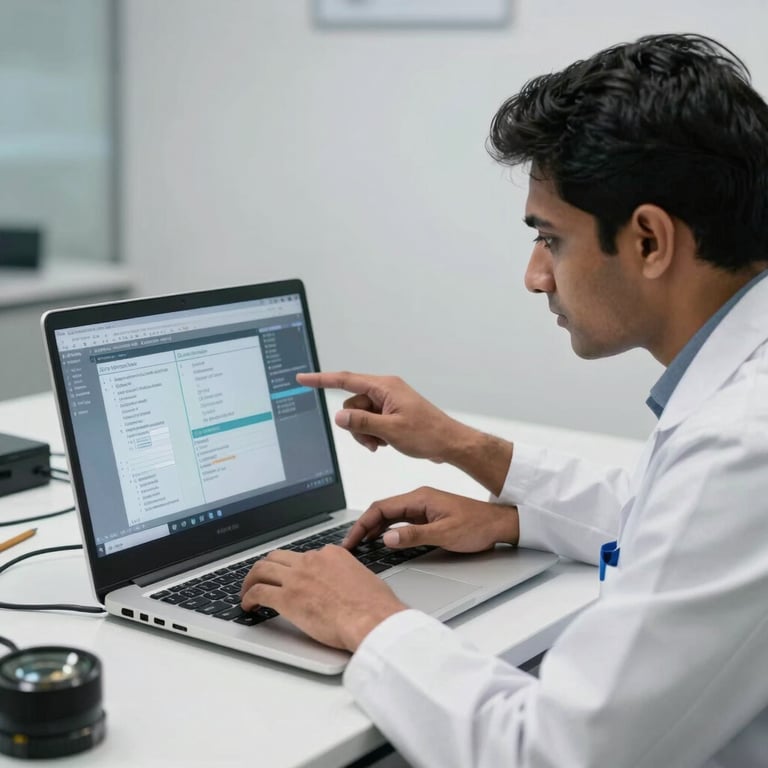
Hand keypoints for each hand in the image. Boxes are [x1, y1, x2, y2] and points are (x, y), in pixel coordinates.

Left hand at [239, 546, 406, 651]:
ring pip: (263, 569)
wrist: (372, 618)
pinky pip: (259, 592)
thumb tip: (345, 585)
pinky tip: (248, 606)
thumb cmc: (375, 605)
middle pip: (278, 557)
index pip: (304, 556)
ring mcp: (297, 577)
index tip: (291, 577)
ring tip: (247, 592)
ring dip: (250, 580)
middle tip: (260, 579)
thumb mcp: (364, 578)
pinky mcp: (287, 598)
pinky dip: (248, 598)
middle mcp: (312, 560)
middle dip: (266, 567)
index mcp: (332, 554)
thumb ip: (348, 576)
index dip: (294, 568)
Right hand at [296, 371, 464, 461]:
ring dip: (365, 433)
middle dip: (356, 426)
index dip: (321, 380)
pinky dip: (373, 434)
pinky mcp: (392, 413)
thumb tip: (339, 417)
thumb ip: (362, 422)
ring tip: (381, 444)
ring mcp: (389, 402)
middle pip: (352, 405)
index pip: (345, 380)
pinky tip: (385, 443)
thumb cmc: (428, 434)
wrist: (449, 443)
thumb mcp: (391, 430)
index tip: (303, 379)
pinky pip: (370, 422)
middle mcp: (385, 390)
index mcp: (385, 387)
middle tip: (372, 441)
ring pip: (359, 416)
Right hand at [343, 487, 519, 552]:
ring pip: (390, 516)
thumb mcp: (445, 534)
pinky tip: (381, 541)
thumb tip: (387, 538)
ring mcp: (423, 507)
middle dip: (363, 526)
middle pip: (382, 510)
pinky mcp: (427, 515)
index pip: (382, 507)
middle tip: (351, 546)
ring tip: (361, 545)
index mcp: (420, 498)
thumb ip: (414, 536)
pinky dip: (387, 530)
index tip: (352, 540)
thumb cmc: (477, 526)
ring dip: (374, 529)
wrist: (499, 524)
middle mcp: (419, 499)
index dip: (363, 523)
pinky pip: (400, 521)